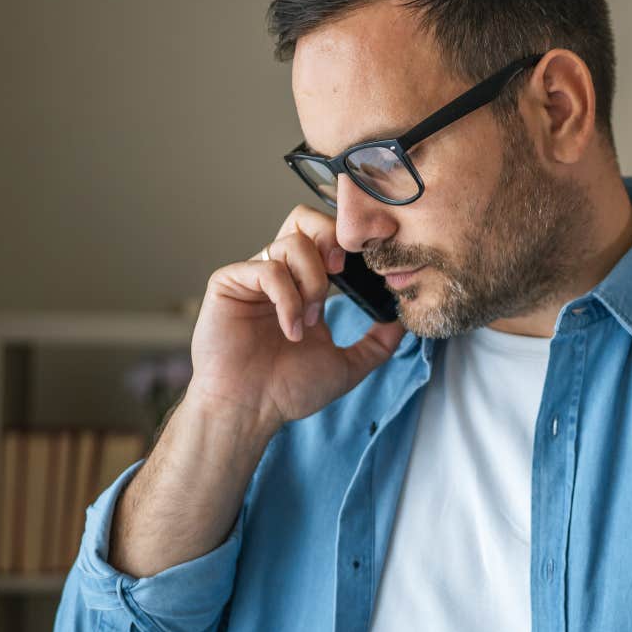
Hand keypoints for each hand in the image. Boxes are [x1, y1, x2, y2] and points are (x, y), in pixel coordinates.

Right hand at [187, 204, 405, 433]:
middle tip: (341, 271)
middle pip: (304, 219)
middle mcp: (278, 274)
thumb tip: (403, 321)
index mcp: (303, 285)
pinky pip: (267, 268)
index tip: (372, 264)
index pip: (325, 238)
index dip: (350, 242)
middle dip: (330, 238)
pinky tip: (292, 329)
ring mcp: (251, 276)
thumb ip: (377, 342)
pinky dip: (288, 298)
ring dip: (312, 282)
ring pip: (292, 243)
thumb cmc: (287, 391)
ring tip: (310, 321)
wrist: (249, 412)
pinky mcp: (228, 283)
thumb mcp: (346, 365)